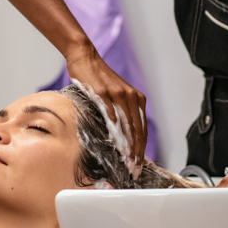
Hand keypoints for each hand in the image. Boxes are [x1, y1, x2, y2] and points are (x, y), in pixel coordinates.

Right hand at [65, 42, 147, 176]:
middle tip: (134, 170)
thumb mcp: (114, 95)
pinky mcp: (104, 93)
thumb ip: (120, 112)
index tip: (138, 164)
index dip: (141, 149)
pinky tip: (116, 145)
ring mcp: (118, 94)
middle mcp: (130, 96)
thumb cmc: (97, 78)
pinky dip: (116, 133)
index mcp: (136, 98)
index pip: (142, 129)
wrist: (85, 57)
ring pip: (127, 126)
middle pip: (137, 130)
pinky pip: (112, 117)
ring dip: (129, 148)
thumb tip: (121, 137)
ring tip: (127, 163)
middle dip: (137, 153)